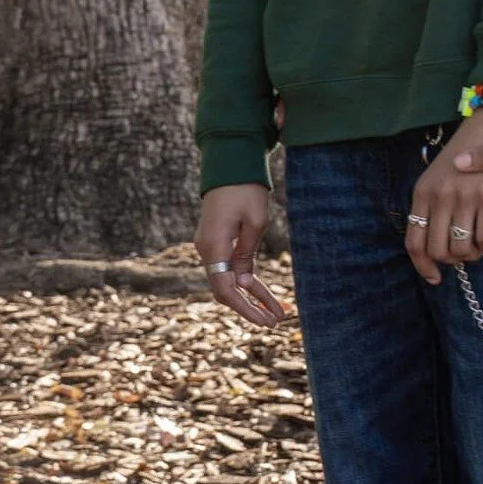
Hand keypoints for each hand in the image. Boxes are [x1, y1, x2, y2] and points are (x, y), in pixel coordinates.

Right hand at [194, 184, 287, 327]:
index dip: (244, 308)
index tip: (264, 320)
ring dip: (251, 295)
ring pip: (228, 279)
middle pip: (225, 288)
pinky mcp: (217, 240)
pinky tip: (262, 291)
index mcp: (213, 246)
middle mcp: (206, 249)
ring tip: (276, 311)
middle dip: (250, 307)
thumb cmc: (246, 188)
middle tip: (275, 321)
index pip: (224, 288)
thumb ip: (246, 254)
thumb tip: (243, 283)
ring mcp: (210, 245)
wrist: (230, 161)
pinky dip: (246, 278)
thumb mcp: (255, 221)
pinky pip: (229, 265)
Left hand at [404, 110, 482, 283]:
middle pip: (438, 250)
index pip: (414, 242)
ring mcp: (465, 197)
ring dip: (471, 255)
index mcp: (423, 191)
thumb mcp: (440, 172)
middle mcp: (440, 196)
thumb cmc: (469, 146)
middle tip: (464, 255)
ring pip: (462, 249)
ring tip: (479, 247)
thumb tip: (431, 237)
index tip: (434, 277)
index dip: (423, 266)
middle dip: (451, 260)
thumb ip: (433, 202)